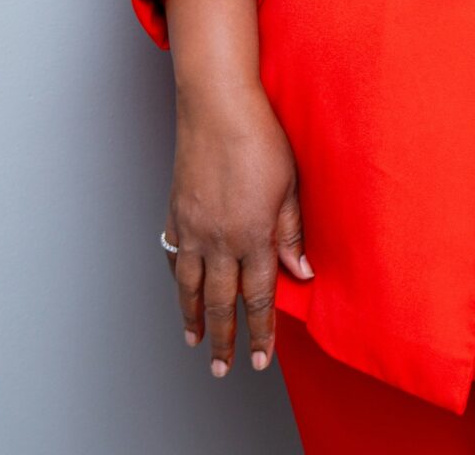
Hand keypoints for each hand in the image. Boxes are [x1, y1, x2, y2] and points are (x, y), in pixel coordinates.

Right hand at [163, 81, 313, 378]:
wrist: (217, 105)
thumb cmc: (260, 137)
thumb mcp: (290, 185)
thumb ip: (292, 232)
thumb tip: (302, 273)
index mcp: (252, 235)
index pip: (258, 297)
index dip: (261, 332)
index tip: (261, 359)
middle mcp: (219, 239)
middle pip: (222, 302)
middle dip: (225, 339)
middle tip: (223, 369)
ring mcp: (192, 227)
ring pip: (190, 287)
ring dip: (193, 318)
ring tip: (196, 342)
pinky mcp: (175, 211)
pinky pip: (173, 256)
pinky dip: (176, 279)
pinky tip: (181, 289)